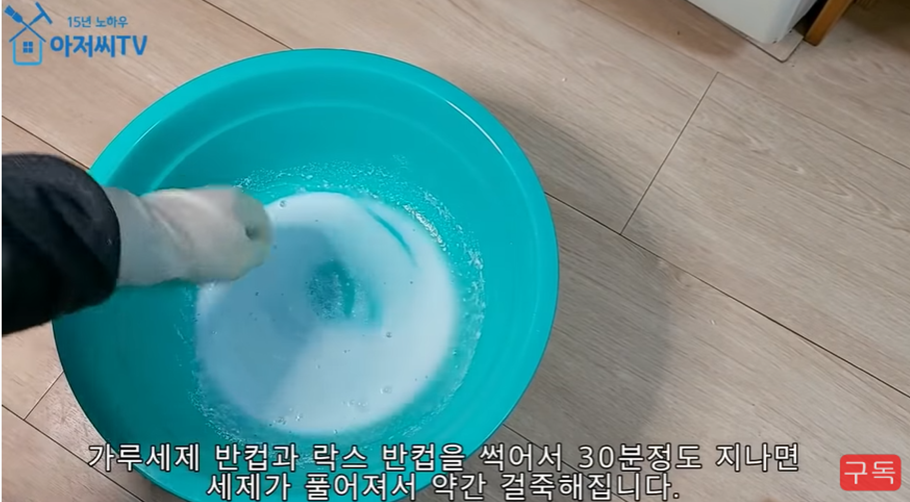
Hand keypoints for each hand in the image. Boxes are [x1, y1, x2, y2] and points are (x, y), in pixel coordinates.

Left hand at [104, 186, 272, 285]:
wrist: (149, 237)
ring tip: (202, 257)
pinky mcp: (166, 203)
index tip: (249, 261)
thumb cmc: (205, 250)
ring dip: (211, 235)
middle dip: (235, 236)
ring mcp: (192, 195)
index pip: (263, 222)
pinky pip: (188, 221)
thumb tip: (256, 246)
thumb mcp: (244, 260)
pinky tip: (181, 250)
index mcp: (244, 202)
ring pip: (211, 218)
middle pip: (236, 217)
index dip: (260, 243)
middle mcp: (221, 192)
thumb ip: (258, 252)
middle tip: (228, 259)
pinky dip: (189, 235)